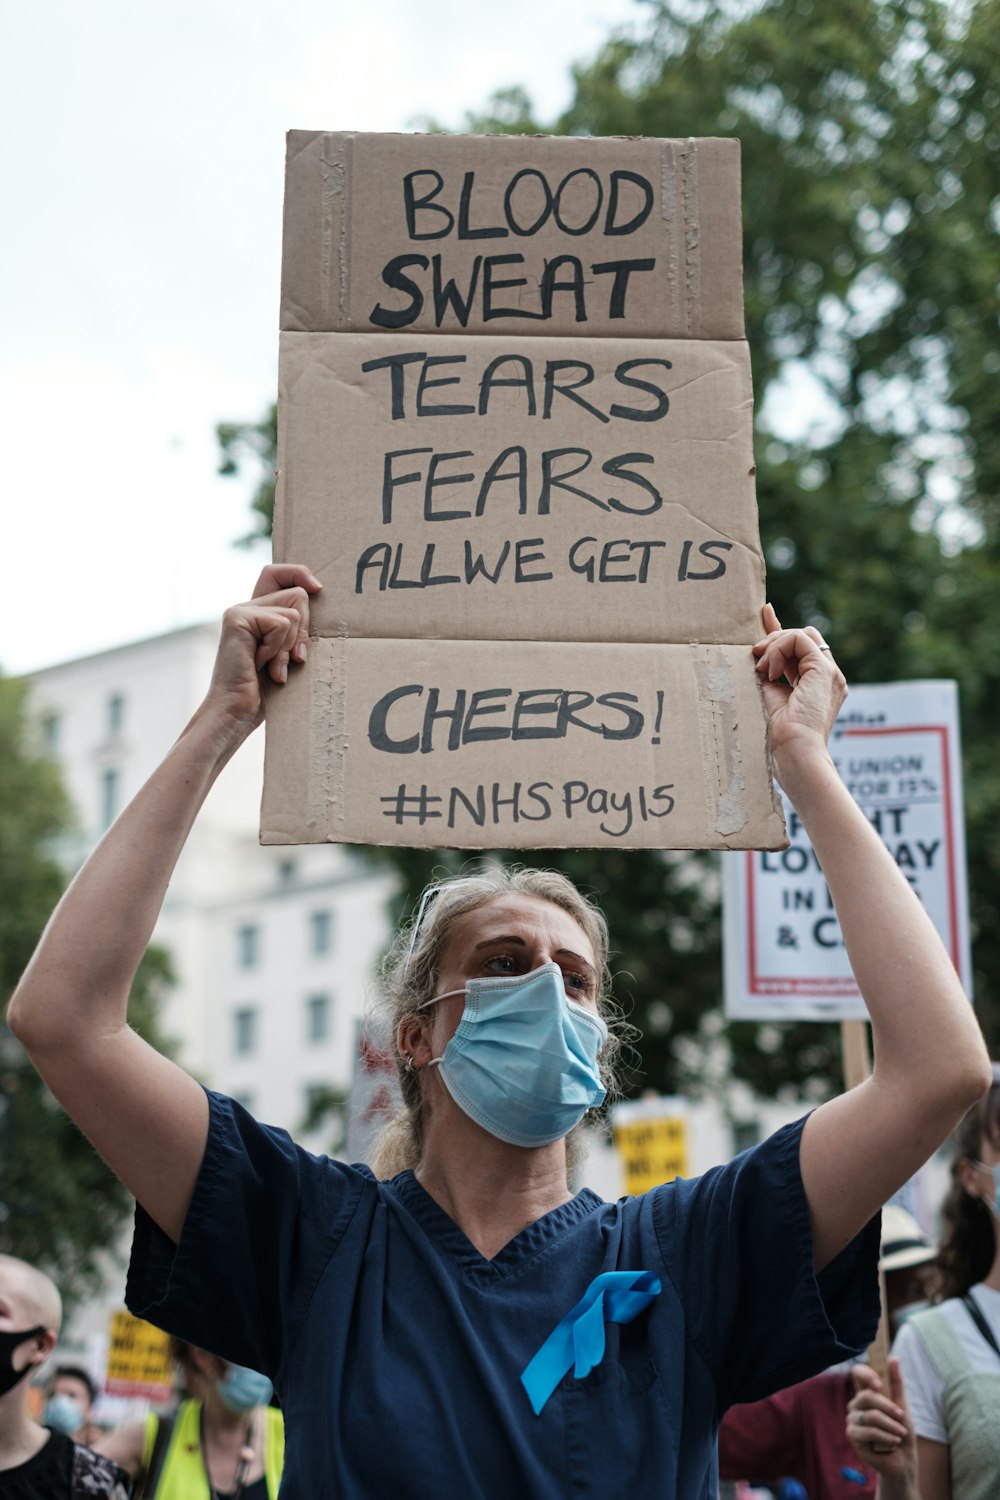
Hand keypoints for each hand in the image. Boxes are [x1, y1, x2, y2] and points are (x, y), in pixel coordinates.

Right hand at [206, 564, 321, 732]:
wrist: (237, 711)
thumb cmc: (265, 691)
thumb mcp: (288, 653)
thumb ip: (296, 627)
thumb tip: (316, 596)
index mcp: (257, 612)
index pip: (277, 573)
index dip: (299, 573)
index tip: (318, 589)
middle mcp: (246, 607)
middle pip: (297, 595)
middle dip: (304, 631)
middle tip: (289, 659)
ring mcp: (240, 610)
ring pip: (293, 612)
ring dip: (290, 646)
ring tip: (272, 666)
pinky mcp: (238, 618)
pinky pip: (282, 624)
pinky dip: (279, 649)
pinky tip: (261, 664)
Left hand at [753, 603, 846, 773]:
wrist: (793, 754)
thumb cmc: (778, 737)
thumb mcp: (769, 695)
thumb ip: (769, 672)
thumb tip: (756, 650)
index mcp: (817, 686)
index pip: (801, 647)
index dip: (780, 631)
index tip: (764, 613)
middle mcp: (828, 678)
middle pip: (804, 636)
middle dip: (775, 639)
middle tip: (757, 659)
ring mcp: (830, 673)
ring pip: (801, 634)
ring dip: (774, 646)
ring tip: (763, 671)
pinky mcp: (824, 670)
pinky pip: (798, 639)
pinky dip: (778, 649)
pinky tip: (770, 671)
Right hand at [847, 1359, 917, 1489]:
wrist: (903, 1461)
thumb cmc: (902, 1432)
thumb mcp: (903, 1406)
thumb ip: (896, 1383)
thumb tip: (894, 1358)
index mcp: (865, 1393)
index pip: (857, 1373)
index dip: (865, 1374)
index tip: (879, 1382)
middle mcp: (856, 1404)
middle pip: (866, 1396)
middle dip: (888, 1406)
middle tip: (902, 1416)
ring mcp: (853, 1420)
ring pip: (870, 1415)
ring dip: (891, 1424)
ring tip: (901, 1433)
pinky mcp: (853, 1436)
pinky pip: (869, 1431)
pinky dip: (886, 1436)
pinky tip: (894, 1441)